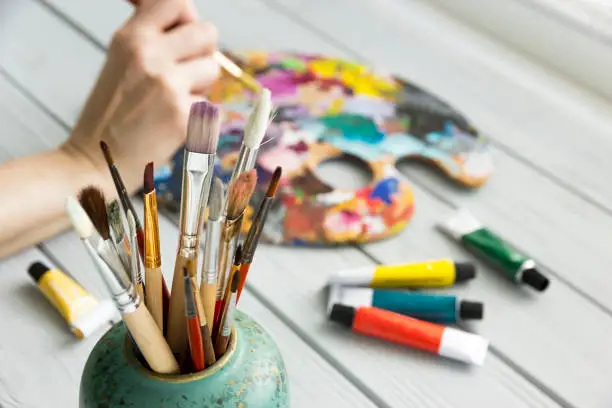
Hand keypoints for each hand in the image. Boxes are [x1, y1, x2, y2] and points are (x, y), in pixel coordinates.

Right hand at [62, 0, 218, 192]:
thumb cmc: (112, 113)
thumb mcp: (121, 60)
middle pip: (207, 32)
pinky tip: (172, 124)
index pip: (177, 2)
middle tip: (184, 72)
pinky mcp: (182, 115)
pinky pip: (209, 104)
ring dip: (201, 84)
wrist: (95, 161)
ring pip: (213, 67)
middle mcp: (149, 55)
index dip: (187, 17)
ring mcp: (168, 85)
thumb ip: (153, 37)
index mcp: (131, 37)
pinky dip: (196, 115)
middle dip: (203, 52)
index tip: (182, 34)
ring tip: (175, 99)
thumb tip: (186, 15)